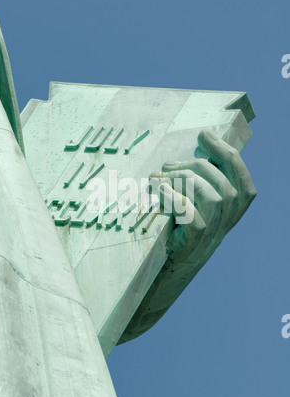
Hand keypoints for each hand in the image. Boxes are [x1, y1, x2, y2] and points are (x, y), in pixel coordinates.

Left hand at [150, 130, 256, 269]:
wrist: (175, 262)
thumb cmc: (185, 226)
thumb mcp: (198, 201)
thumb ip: (201, 181)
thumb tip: (183, 155)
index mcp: (234, 205)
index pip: (238, 172)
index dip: (222, 150)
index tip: (203, 135)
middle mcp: (229, 218)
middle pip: (222, 182)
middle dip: (194, 165)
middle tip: (167, 165)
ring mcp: (213, 231)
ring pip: (210, 197)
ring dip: (182, 180)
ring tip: (159, 178)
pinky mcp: (194, 240)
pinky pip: (190, 215)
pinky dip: (174, 198)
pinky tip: (160, 190)